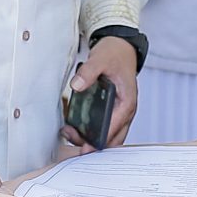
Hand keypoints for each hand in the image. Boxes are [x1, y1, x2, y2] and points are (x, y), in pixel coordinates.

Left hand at [67, 35, 141, 149]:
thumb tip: (77, 85)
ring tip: (69, 133)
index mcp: (127, 102)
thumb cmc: (115, 55)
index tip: (85, 148)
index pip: (114, 127)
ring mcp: (120, 113)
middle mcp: (125, 111)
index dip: (99, 139)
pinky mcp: (113, 111)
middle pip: (112, 138)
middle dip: (94, 145)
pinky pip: (105, 129)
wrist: (121, 48)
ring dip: (91, 140)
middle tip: (73, 142)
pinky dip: (92, 133)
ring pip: (109, 136)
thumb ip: (89, 71)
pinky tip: (75, 129)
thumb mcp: (100, 59)